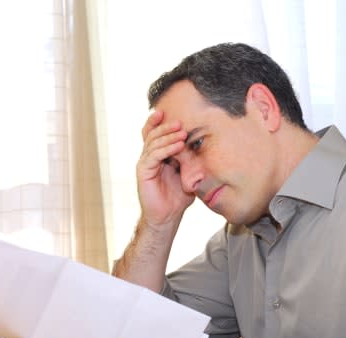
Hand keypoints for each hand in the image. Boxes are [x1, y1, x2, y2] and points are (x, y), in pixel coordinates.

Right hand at [136, 111, 193, 228]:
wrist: (168, 216)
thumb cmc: (178, 196)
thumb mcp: (187, 173)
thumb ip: (189, 159)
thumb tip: (203, 143)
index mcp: (157, 155)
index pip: (154, 133)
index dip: (159, 122)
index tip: (170, 112)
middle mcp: (149, 157)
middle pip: (152, 134)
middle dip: (165, 126)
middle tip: (179, 122)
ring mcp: (145, 164)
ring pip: (153, 143)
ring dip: (167, 136)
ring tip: (182, 133)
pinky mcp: (143, 172)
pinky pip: (153, 156)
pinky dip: (166, 149)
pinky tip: (177, 146)